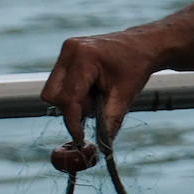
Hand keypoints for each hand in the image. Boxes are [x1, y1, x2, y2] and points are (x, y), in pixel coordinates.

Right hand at [41, 29, 160, 148]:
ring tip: (97, 96)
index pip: (68, 98)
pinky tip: (93, 89)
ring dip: (73, 102)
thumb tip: (102, 147)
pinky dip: (74, 94)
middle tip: (95, 111)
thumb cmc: (136, 67)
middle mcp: (70, 50)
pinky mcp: (66, 56)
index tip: (80, 139)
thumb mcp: (125, 97)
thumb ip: (111, 122)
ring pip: (53, 90)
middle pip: (53, 94)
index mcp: (84, 57)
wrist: (141, 46)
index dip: (73, 122)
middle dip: (71, 110)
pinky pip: (59, 84)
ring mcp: (66, 51)